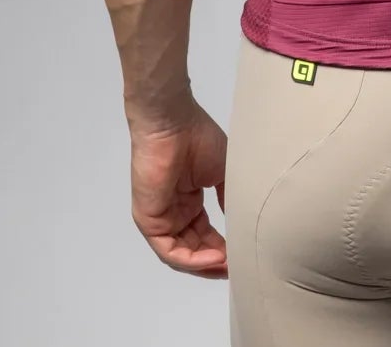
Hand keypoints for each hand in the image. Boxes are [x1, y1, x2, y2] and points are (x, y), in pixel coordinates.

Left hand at [129, 98, 228, 277]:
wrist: (173, 123)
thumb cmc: (198, 139)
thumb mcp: (222, 171)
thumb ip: (228, 198)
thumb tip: (238, 222)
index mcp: (189, 200)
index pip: (204, 235)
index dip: (223, 248)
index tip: (242, 255)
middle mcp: (174, 212)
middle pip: (193, 248)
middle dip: (215, 262)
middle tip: (237, 268)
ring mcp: (159, 217)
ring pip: (181, 254)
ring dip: (205, 264)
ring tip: (228, 265)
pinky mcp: (148, 220)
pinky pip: (169, 250)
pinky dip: (191, 259)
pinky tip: (213, 258)